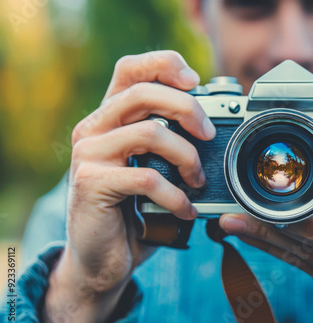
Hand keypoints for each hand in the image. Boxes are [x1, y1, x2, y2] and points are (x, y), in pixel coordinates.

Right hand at [43, 51, 215, 322]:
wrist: (103, 258)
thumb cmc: (135, 210)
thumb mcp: (155, 169)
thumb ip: (171, 142)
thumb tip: (214, 126)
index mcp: (111, 118)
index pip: (131, 69)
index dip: (164, 64)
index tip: (196, 81)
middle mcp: (94, 128)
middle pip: (143, 92)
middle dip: (187, 108)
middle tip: (209, 134)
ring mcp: (88, 154)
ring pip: (149, 133)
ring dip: (187, 157)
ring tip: (198, 181)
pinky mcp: (91, 183)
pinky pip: (147, 177)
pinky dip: (177, 195)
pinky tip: (186, 210)